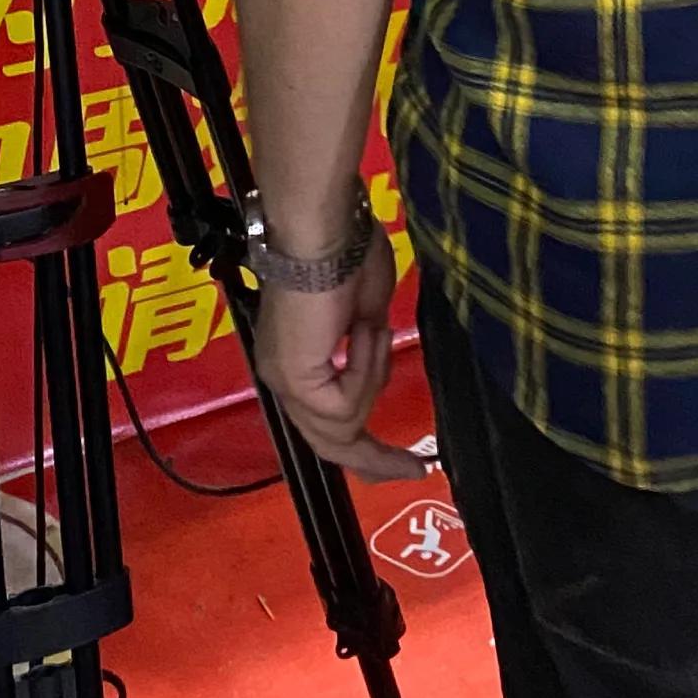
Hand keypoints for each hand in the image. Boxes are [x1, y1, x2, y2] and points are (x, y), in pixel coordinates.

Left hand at [250, 227, 426, 481]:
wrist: (324, 227)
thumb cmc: (346, 251)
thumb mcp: (367, 314)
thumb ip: (367, 351)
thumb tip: (377, 365)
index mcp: (295, 361)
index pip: (326, 425)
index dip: (365, 448)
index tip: (407, 460)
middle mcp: (283, 379)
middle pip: (329, 444)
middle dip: (375, 460)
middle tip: (415, 469)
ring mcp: (286, 382)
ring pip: (341, 428)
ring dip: (374, 380)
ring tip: (375, 329)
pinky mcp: (296, 380)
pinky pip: (344, 407)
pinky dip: (366, 373)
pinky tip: (365, 332)